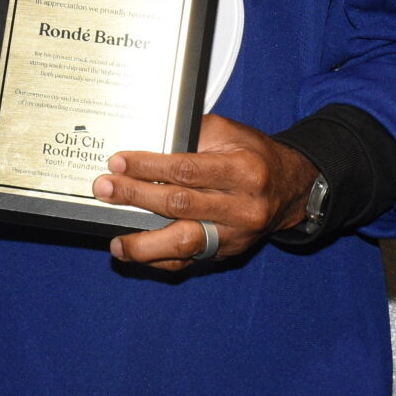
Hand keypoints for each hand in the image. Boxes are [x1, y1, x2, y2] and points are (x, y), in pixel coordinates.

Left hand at [95, 113, 319, 269]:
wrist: (291, 189)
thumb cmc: (254, 155)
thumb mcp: (231, 133)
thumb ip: (193, 135)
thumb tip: (146, 141)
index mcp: (245, 170)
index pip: (187, 170)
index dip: (149, 167)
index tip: (118, 162)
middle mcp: (243, 207)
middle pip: (180, 206)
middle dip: (136, 197)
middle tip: (104, 189)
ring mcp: (235, 235)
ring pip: (185, 244)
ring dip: (144, 244)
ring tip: (115, 241)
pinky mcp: (227, 253)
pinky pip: (190, 262)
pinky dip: (159, 259)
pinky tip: (135, 252)